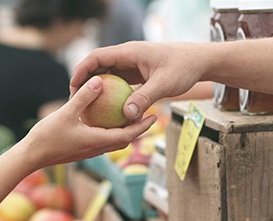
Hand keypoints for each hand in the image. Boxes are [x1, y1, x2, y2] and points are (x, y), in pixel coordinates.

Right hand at [26, 75, 156, 168]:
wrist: (31, 157)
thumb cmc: (47, 137)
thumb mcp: (66, 113)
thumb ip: (84, 97)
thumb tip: (100, 80)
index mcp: (97, 141)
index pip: (127, 135)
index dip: (142, 126)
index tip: (155, 116)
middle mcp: (96, 149)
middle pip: (124, 140)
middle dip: (138, 129)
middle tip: (148, 116)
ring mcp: (88, 151)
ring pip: (113, 142)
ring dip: (125, 131)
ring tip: (131, 117)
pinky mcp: (81, 150)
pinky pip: (102, 140)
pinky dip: (110, 132)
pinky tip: (105, 120)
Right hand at [70, 41, 207, 120]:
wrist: (200, 62)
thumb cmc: (184, 67)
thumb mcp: (164, 84)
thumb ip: (144, 98)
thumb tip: (126, 116)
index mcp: (129, 52)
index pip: (97, 57)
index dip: (82, 70)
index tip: (72, 87)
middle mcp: (127, 57)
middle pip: (98, 67)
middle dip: (84, 82)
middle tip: (75, 101)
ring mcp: (131, 66)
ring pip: (107, 77)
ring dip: (96, 90)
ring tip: (87, 108)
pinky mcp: (136, 76)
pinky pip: (118, 85)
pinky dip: (110, 96)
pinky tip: (107, 112)